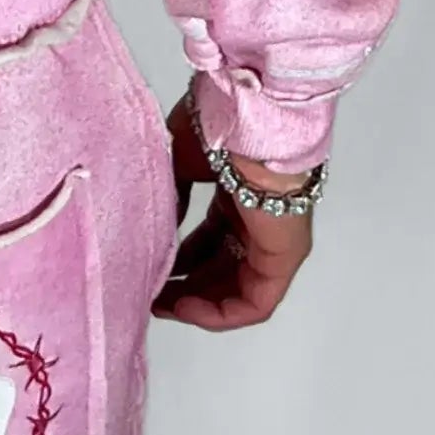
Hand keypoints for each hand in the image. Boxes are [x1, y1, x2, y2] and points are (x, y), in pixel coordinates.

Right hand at [154, 96, 315, 331]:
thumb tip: (156, 232)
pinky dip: (221, 313)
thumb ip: (170, 201)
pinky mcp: (285, 256)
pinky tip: (185, 308)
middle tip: (149, 296)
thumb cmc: (215, 129)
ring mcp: (274, 238)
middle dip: (184, 286)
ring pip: (237, 289)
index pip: (208, 240)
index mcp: (236, 193)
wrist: (247, 120)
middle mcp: (257, 218)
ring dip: (198, 304)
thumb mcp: (178, 165)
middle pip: (220, 267)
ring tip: (162, 307)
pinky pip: (255, 302)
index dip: (176, 260)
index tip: (148, 270)